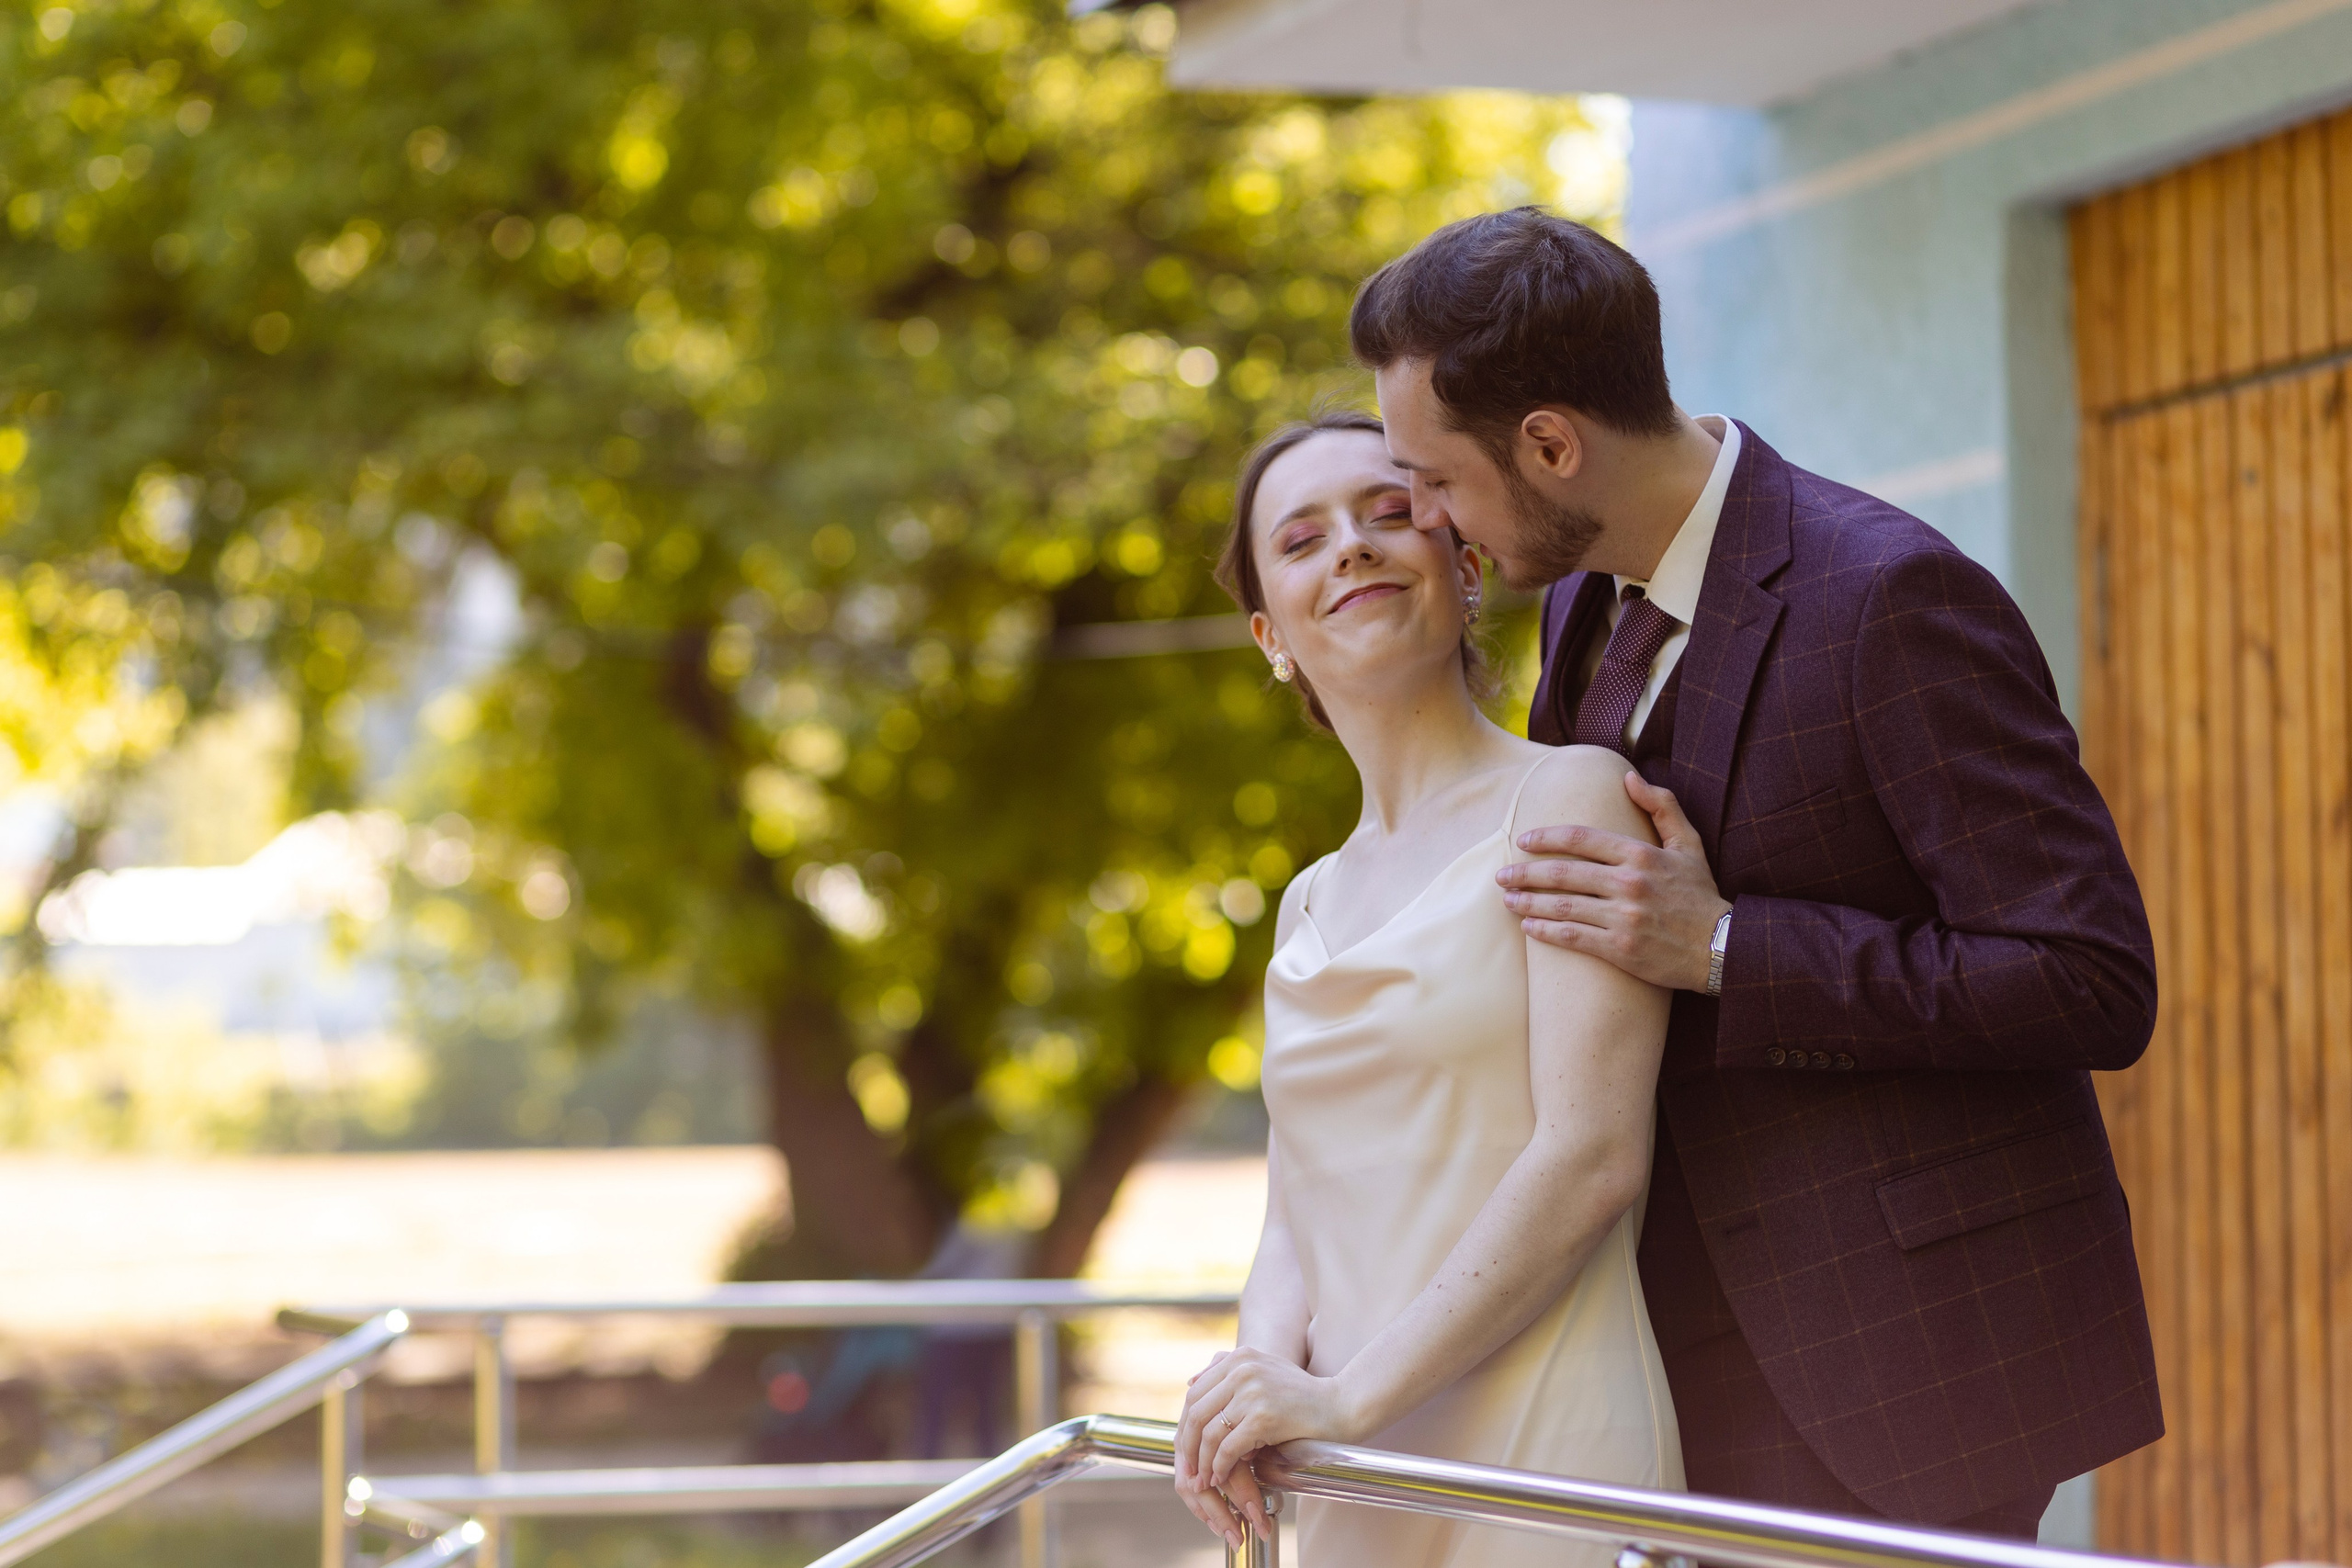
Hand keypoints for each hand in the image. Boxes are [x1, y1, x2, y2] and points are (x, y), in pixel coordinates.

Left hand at [1174, 1348, 1354, 1546]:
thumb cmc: (1302, 1395)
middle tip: (1189, 1469)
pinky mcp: (1263, 1417)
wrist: (1341, 1406)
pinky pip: (1228, 1447)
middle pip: (1196, 1412)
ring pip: (1209, 1433)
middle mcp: (1242, 1369)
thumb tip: (1190, 1383)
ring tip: (1204, 1479)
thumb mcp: (1263, 1371)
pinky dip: (1220, 1467)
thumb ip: (1229, 1372)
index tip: (1186, 1447)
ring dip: (1203, 1462)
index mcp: (1240, 1357)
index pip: (1196, 1393)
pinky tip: (1221, 1478)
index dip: (1186, 1424)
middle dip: (1188, 1446)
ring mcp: (1253, 1392)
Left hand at [1497, 771, 1730, 992]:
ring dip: (1527, 902)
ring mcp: (1624, 918)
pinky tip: (1528, 926)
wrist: (1722, 948)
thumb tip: (1629, 777)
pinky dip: (1545, 931)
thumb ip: (1662, 805)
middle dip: (1525, 873)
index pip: (1580, 838)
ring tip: (1506, 899)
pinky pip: (1573, 937)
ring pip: (1561, 906)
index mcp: (1641, 854)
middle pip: (1562, 873)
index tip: (1523, 841)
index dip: (1545, 838)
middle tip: (1501, 874)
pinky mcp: (1621, 949)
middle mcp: (1629, 884)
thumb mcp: (1689, 844)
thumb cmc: (1700, 895)